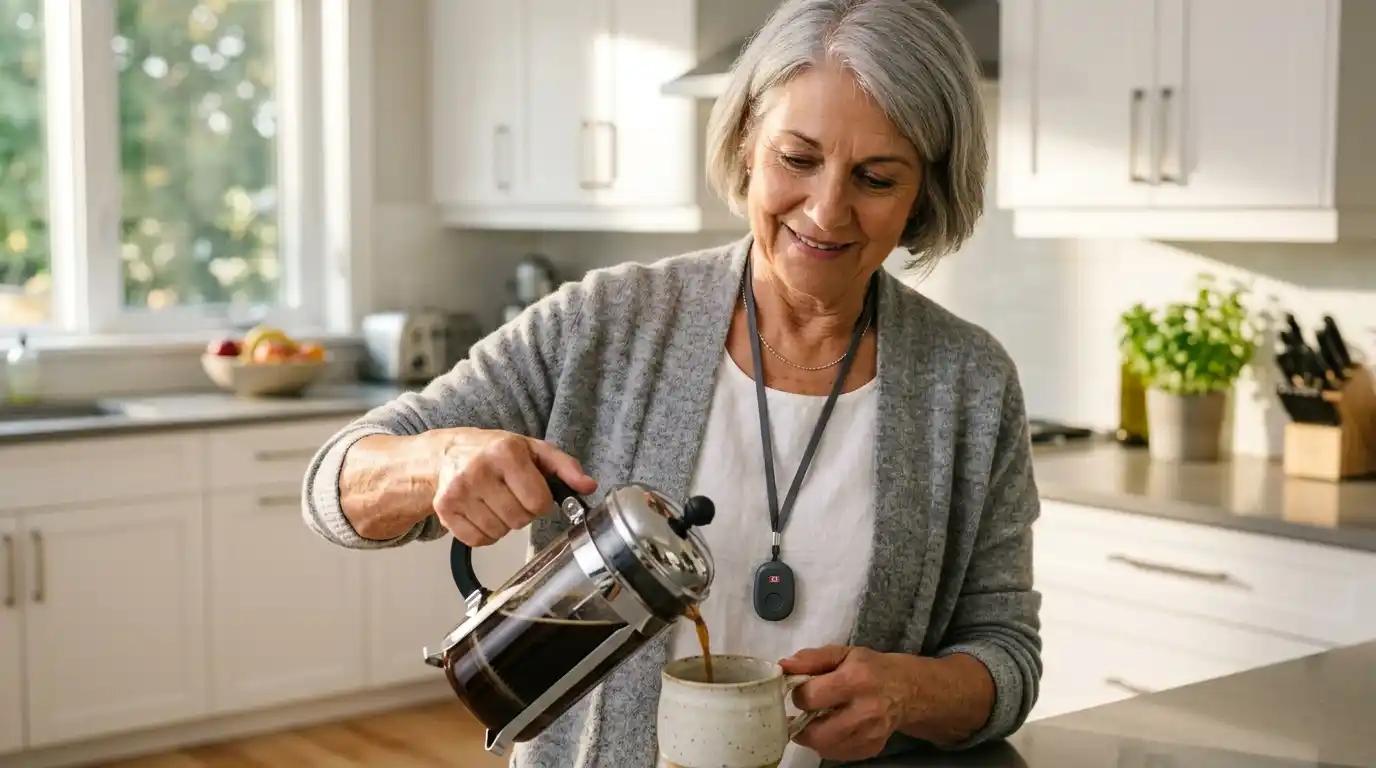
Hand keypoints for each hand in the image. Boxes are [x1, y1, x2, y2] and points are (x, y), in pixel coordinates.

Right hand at [433, 428, 596, 545]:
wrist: (447, 453)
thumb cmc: (495, 452)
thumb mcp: (533, 450)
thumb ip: (565, 467)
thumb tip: (588, 486)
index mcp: (506, 453)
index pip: (538, 501)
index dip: (541, 502)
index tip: (532, 492)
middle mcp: (479, 470)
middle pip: (519, 520)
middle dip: (522, 513)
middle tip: (512, 496)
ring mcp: (458, 491)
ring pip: (499, 533)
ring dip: (503, 524)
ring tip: (495, 502)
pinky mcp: (444, 509)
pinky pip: (478, 540)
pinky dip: (484, 533)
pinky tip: (481, 513)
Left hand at [780, 645, 916, 761]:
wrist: (907, 690)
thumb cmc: (871, 668)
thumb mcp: (843, 653)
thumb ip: (811, 658)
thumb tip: (783, 666)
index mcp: (855, 680)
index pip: (810, 697)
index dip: (798, 694)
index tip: (802, 690)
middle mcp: (865, 711)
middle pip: (816, 732)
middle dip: (802, 724)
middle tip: (803, 714)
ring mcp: (870, 734)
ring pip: (825, 748)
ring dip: (813, 736)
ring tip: (817, 721)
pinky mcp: (872, 748)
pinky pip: (838, 755)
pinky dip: (829, 745)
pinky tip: (833, 729)